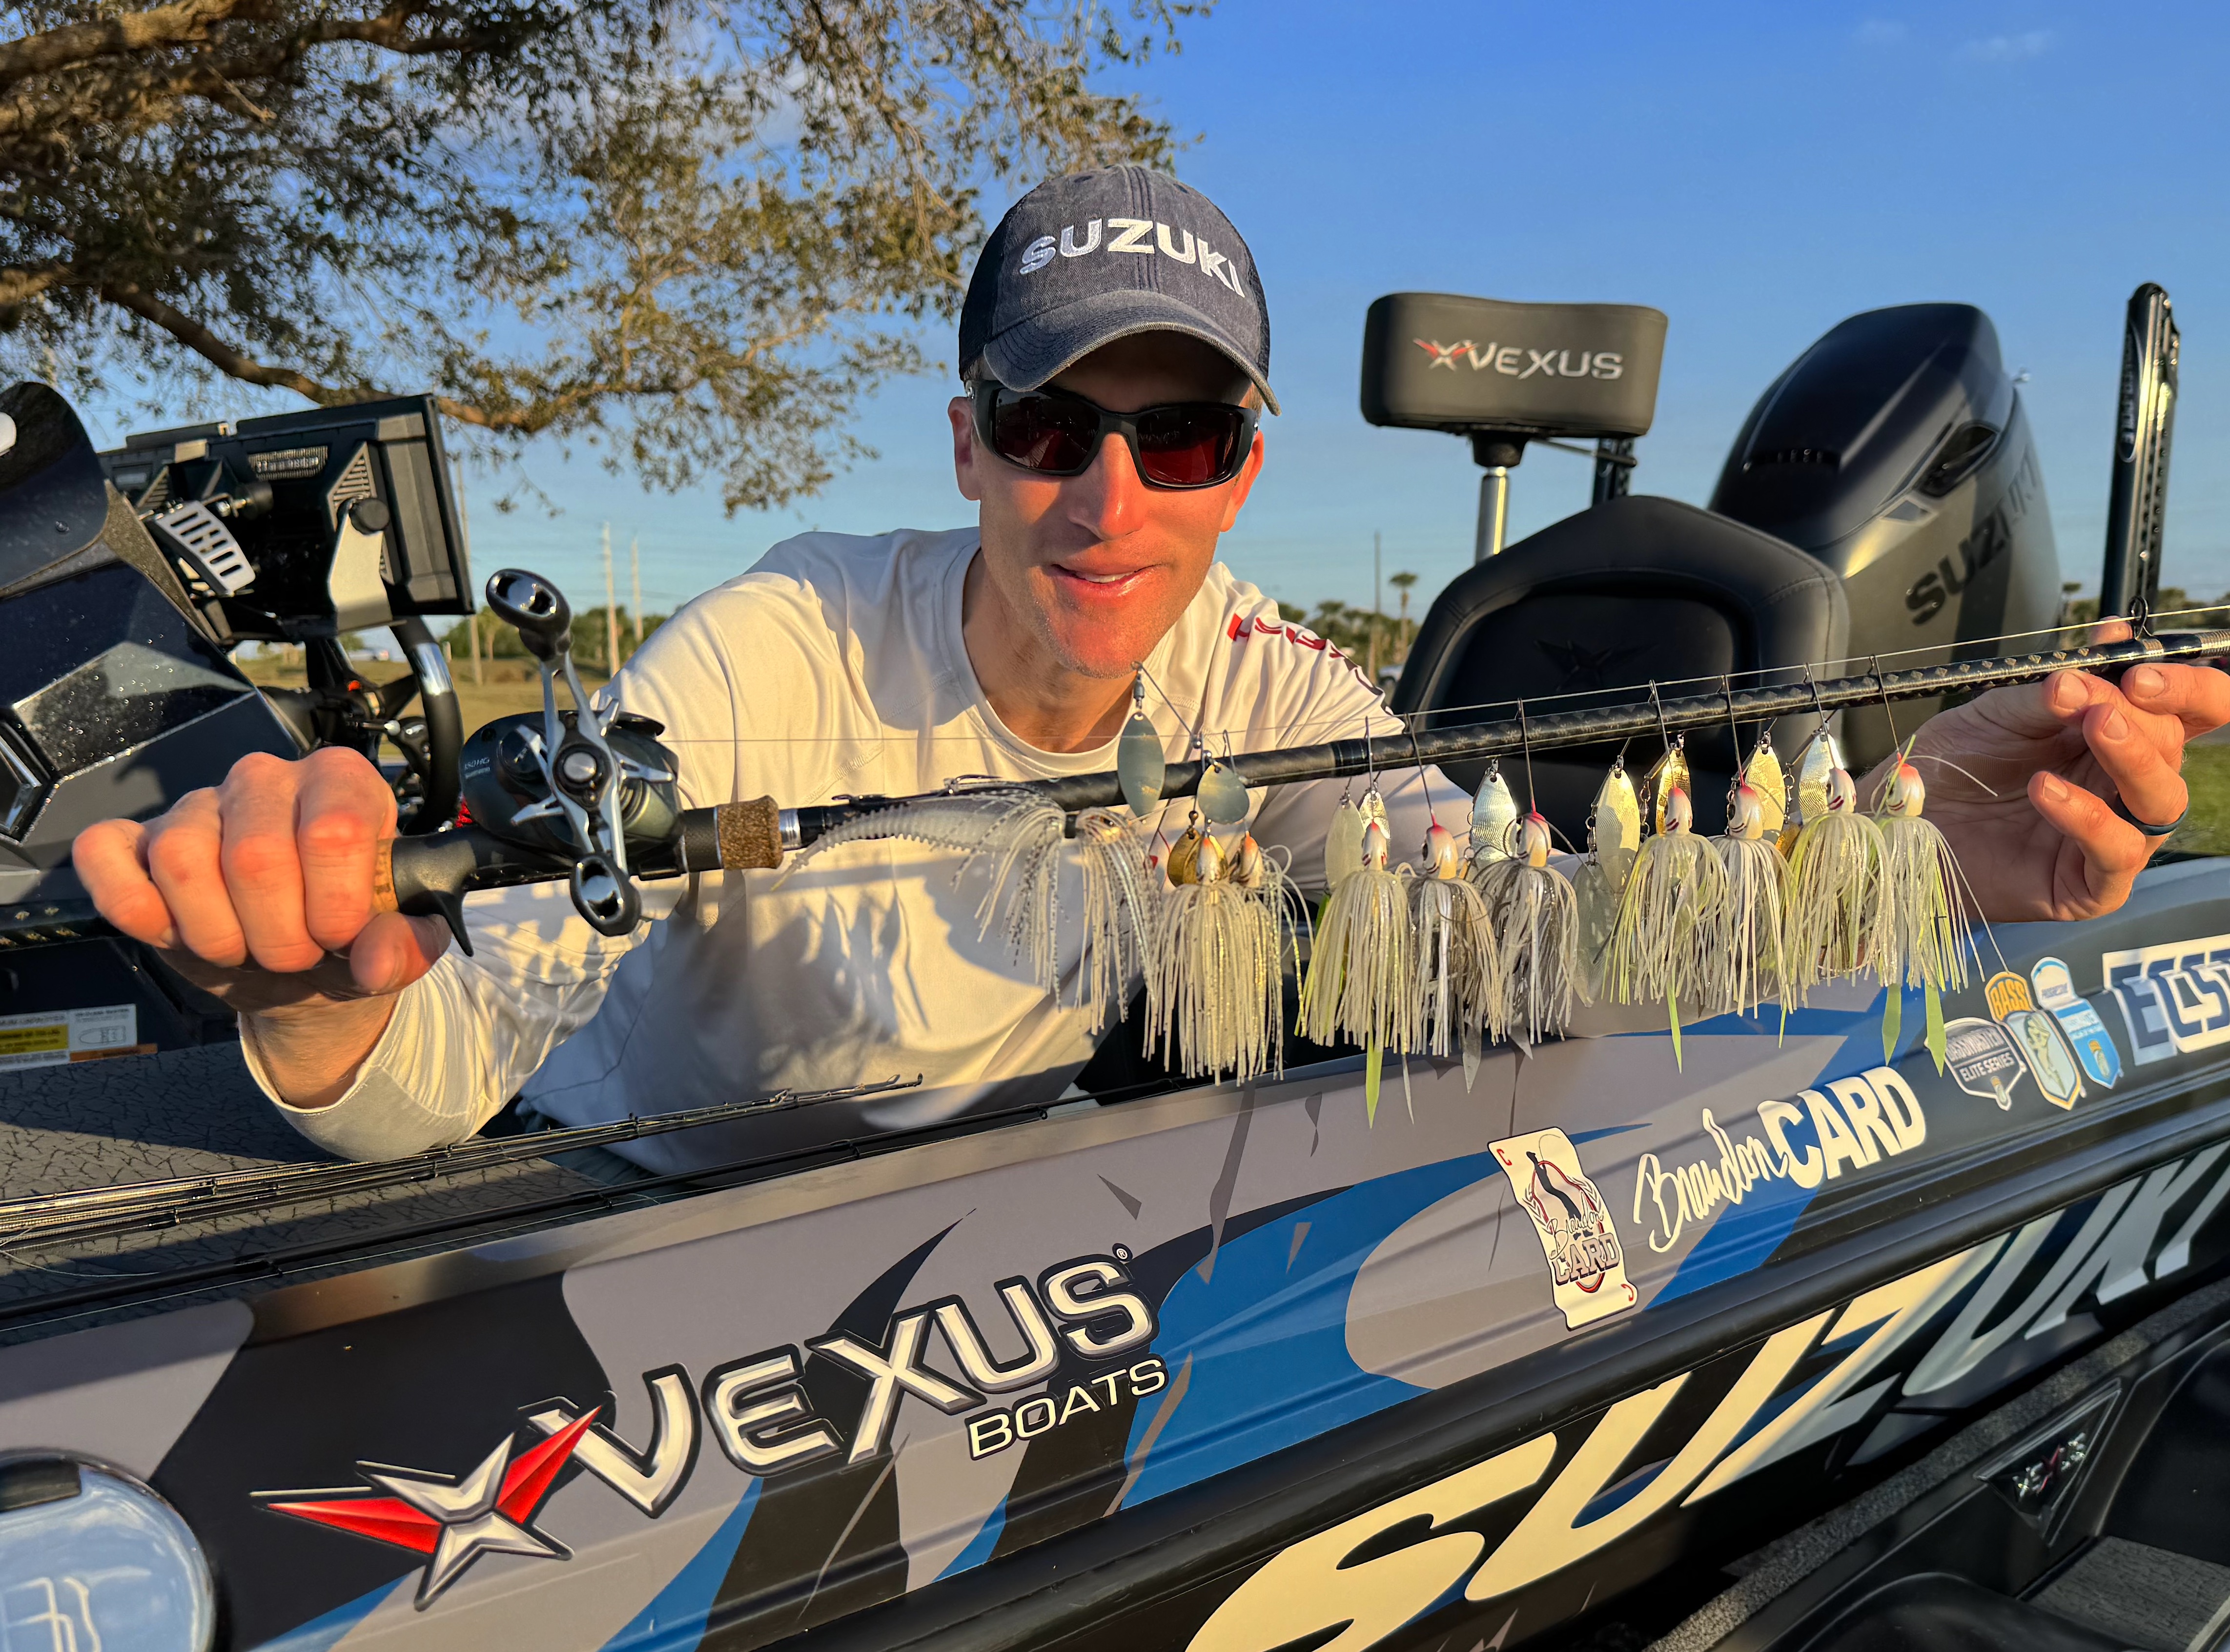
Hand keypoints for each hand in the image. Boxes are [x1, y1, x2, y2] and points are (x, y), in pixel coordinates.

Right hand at [72, 746, 451, 1103]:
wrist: (303, 966)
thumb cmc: (349, 936)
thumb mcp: (397, 945)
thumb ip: (406, 947)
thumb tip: (376, 958)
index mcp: (341, 783)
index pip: (335, 830)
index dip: (336, 903)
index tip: (341, 935)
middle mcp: (266, 779)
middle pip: (255, 856)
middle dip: (279, 935)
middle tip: (295, 953)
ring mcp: (196, 804)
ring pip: (181, 861)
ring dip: (215, 932)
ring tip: (244, 945)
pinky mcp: (136, 838)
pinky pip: (106, 856)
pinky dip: (136, 908)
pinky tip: (176, 930)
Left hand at [1874, 622, 2229, 922]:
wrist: (1901, 823)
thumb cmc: (1955, 768)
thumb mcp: (2001, 714)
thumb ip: (2058, 687)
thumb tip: (2112, 637)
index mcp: (2119, 739)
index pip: (2187, 712)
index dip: (2185, 687)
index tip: (2138, 668)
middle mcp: (2126, 787)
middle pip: (2174, 748)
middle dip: (2142, 716)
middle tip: (2101, 701)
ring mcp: (2115, 838)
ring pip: (2161, 799)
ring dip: (2132, 757)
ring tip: (2092, 726)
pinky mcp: (2090, 887)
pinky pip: (2115, 852)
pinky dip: (2087, 817)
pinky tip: (2045, 789)